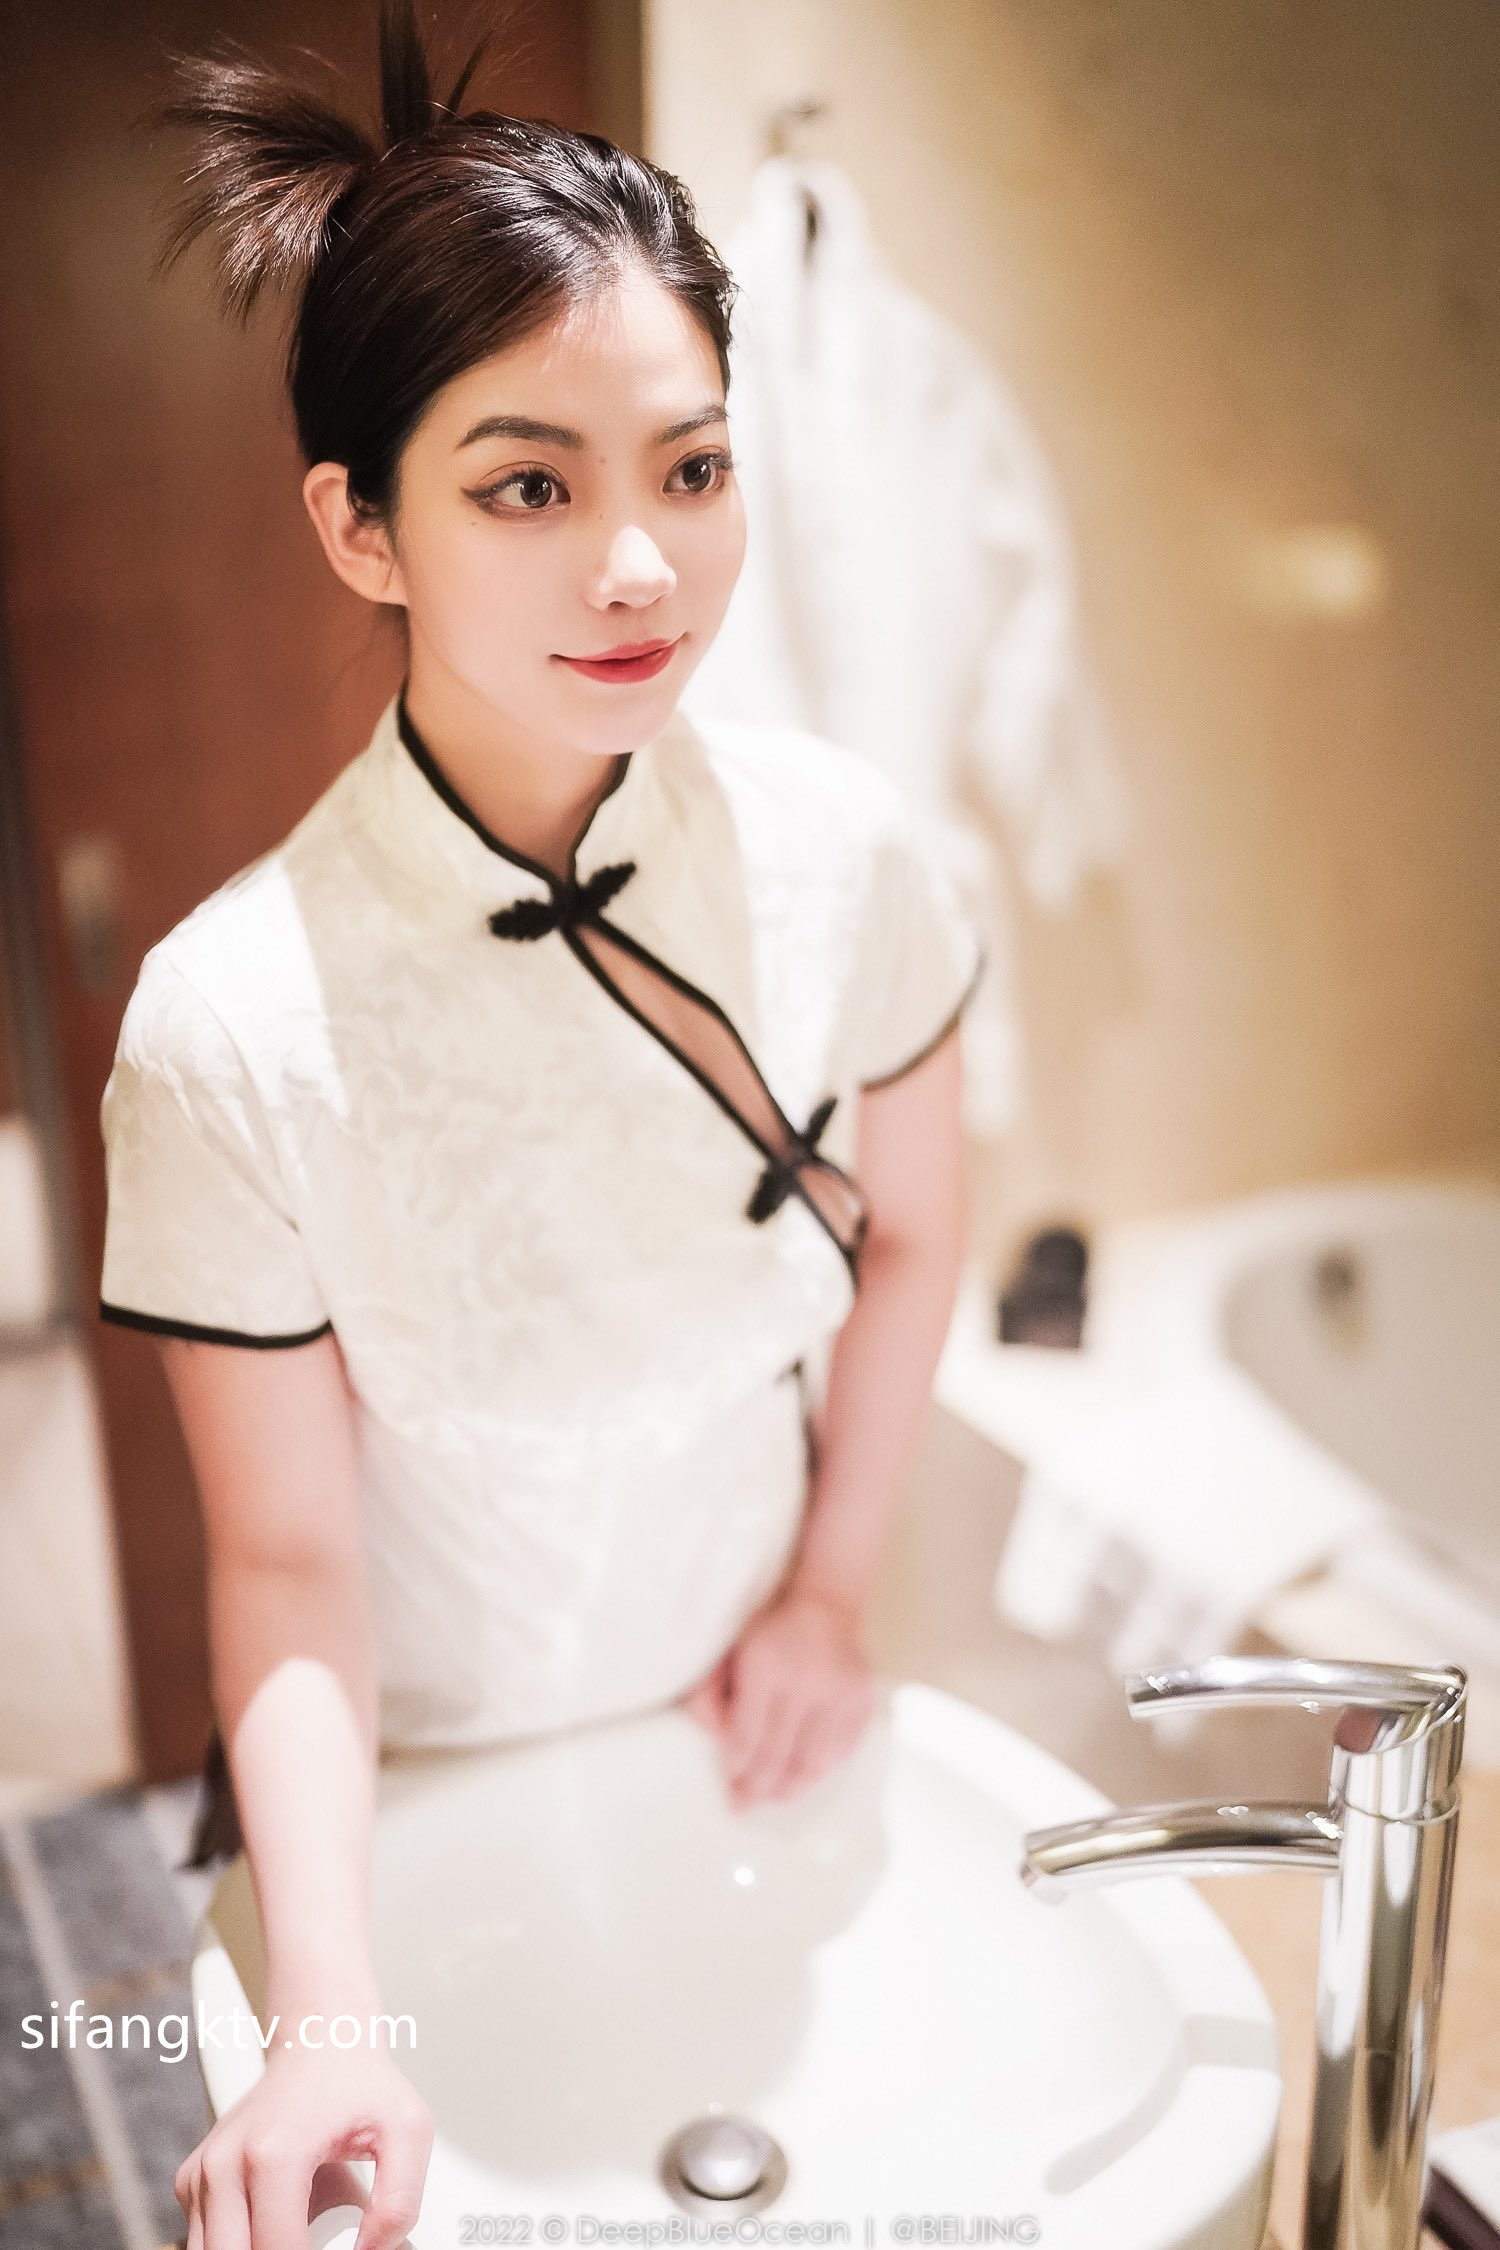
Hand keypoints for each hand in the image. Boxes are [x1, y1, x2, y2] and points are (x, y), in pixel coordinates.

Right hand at [174, 2039, 430, 2249]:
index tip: (343, 2249)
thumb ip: (399, 2202)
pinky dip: (238, 2244)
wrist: (320, 2043)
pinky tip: (275, 2224)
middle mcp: (225, 2163)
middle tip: (317, 2241)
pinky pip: (205, 2240)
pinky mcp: (192, 2181)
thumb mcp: (408, 2130)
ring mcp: (202, 2173)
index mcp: (273, 2154)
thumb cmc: (359, 2085)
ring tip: (299, 2230)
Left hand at [679, 1588, 875, 1808]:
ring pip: (813, 1758)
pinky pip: (841, 1749)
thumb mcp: (730, 1652)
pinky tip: (805, 1778)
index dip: (737, 1767)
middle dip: (758, 1785)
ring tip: (775, 1798)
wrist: (826, 1610)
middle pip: (779, 1750)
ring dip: (792, 1786)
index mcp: (766, 1664)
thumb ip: (710, 1692)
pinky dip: (822, 1770)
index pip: (748, 1732)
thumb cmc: (769, 1635)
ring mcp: (840, 1692)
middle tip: (745, 1804)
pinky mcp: (862, 1700)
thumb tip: (714, 1737)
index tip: (730, 1787)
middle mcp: (806, 1679)